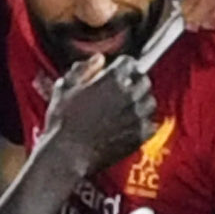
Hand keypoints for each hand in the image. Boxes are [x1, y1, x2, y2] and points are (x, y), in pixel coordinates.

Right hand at [38, 56, 155, 172]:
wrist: (68, 154)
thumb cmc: (63, 123)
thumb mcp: (65, 88)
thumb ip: (84, 69)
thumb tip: (99, 59)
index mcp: (112, 79)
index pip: (129, 62)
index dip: (122, 65)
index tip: (118, 70)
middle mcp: (128, 94)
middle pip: (144, 79)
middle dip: (135, 80)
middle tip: (125, 88)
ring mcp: (136, 115)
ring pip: (150, 101)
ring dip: (142, 101)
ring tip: (129, 106)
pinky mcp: (140, 135)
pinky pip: (151, 124)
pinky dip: (144, 122)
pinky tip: (131, 124)